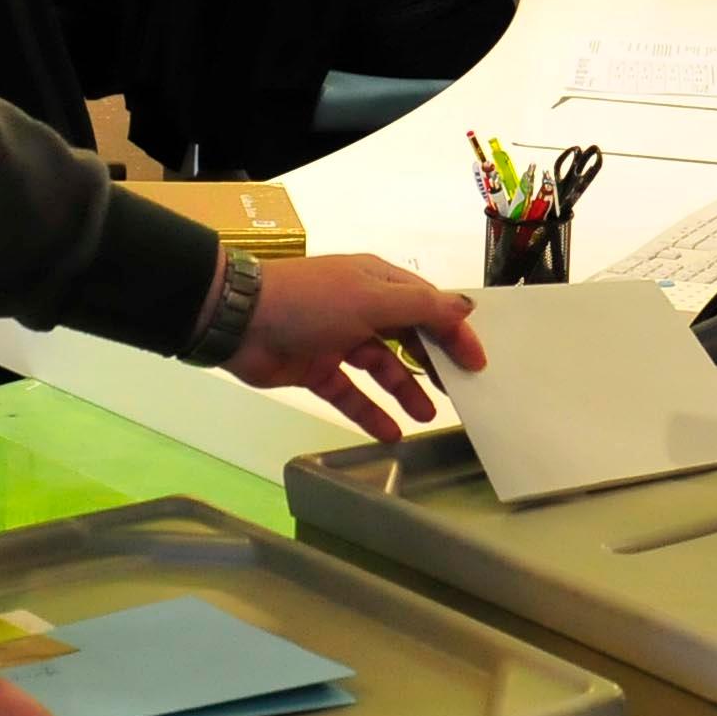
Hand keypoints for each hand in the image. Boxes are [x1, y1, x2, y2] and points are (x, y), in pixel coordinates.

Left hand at [232, 253, 483, 440]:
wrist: (238, 321)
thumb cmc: (310, 302)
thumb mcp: (371, 299)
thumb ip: (421, 308)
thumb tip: (467, 307)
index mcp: (377, 282)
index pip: (428, 306)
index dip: (455, 332)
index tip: (478, 363)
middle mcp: (361, 308)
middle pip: (408, 337)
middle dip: (433, 363)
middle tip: (461, 393)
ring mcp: (337, 340)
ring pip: (382, 368)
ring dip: (405, 391)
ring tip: (428, 417)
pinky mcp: (316, 370)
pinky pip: (351, 394)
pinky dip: (370, 412)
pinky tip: (391, 433)